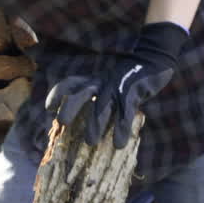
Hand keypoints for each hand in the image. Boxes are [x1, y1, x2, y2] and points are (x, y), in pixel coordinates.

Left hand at [44, 22, 188, 147]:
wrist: (154, 58)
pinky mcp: (134, 91)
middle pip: (80, 92)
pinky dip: (121, 129)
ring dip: (94, 124)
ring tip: (90, 142)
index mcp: (93, 80)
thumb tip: (86, 124)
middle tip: (61, 122)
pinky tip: (118, 144)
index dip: (58, 94)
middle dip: (70, 106)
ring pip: (102, 105)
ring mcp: (117, 86)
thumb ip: (98, 96)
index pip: (70, 84)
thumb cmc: (129, 77)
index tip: (48, 108)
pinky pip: (126, 112)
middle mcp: (101, 82)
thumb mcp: (109, 83)